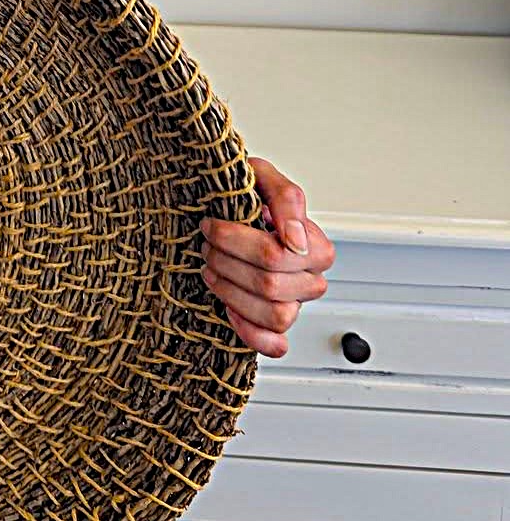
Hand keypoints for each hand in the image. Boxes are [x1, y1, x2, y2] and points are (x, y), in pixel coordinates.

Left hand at [200, 155, 335, 357]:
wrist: (228, 204)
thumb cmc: (248, 191)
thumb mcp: (264, 176)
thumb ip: (288, 200)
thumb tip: (296, 241)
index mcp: (314, 246)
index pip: (277, 256)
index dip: (236, 242)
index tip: (212, 225)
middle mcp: (309, 278)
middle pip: (270, 286)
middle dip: (226, 263)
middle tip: (207, 244)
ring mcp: (294, 302)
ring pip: (273, 315)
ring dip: (231, 292)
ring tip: (211, 268)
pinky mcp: (275, 323)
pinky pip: (275, 344)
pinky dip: (251, 333)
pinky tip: (229, 311)